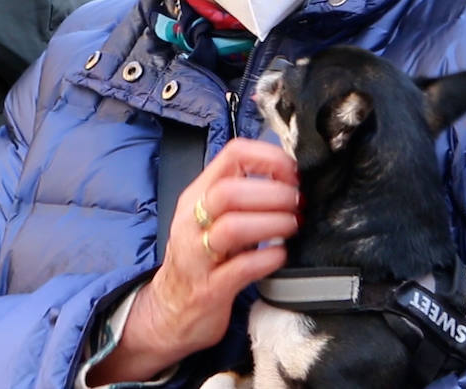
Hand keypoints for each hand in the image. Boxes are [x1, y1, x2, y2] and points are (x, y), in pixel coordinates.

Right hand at [87, 138, 298, 384]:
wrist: (169, 311)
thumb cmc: (201, 259)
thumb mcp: (212, 218)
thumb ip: (242, 196)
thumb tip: (290, 177)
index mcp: (197, 195)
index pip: (232, 155)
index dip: (269, 158)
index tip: (291, 172)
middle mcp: (192, 221)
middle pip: (230, 191)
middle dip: (272, 193)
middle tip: (296, 202)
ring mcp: (197, 256)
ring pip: (232, 227)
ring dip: (272, 222)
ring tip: (292, 226)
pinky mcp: (209, 289)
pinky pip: (240, 269)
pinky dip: (267, 259)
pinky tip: (280, 255)